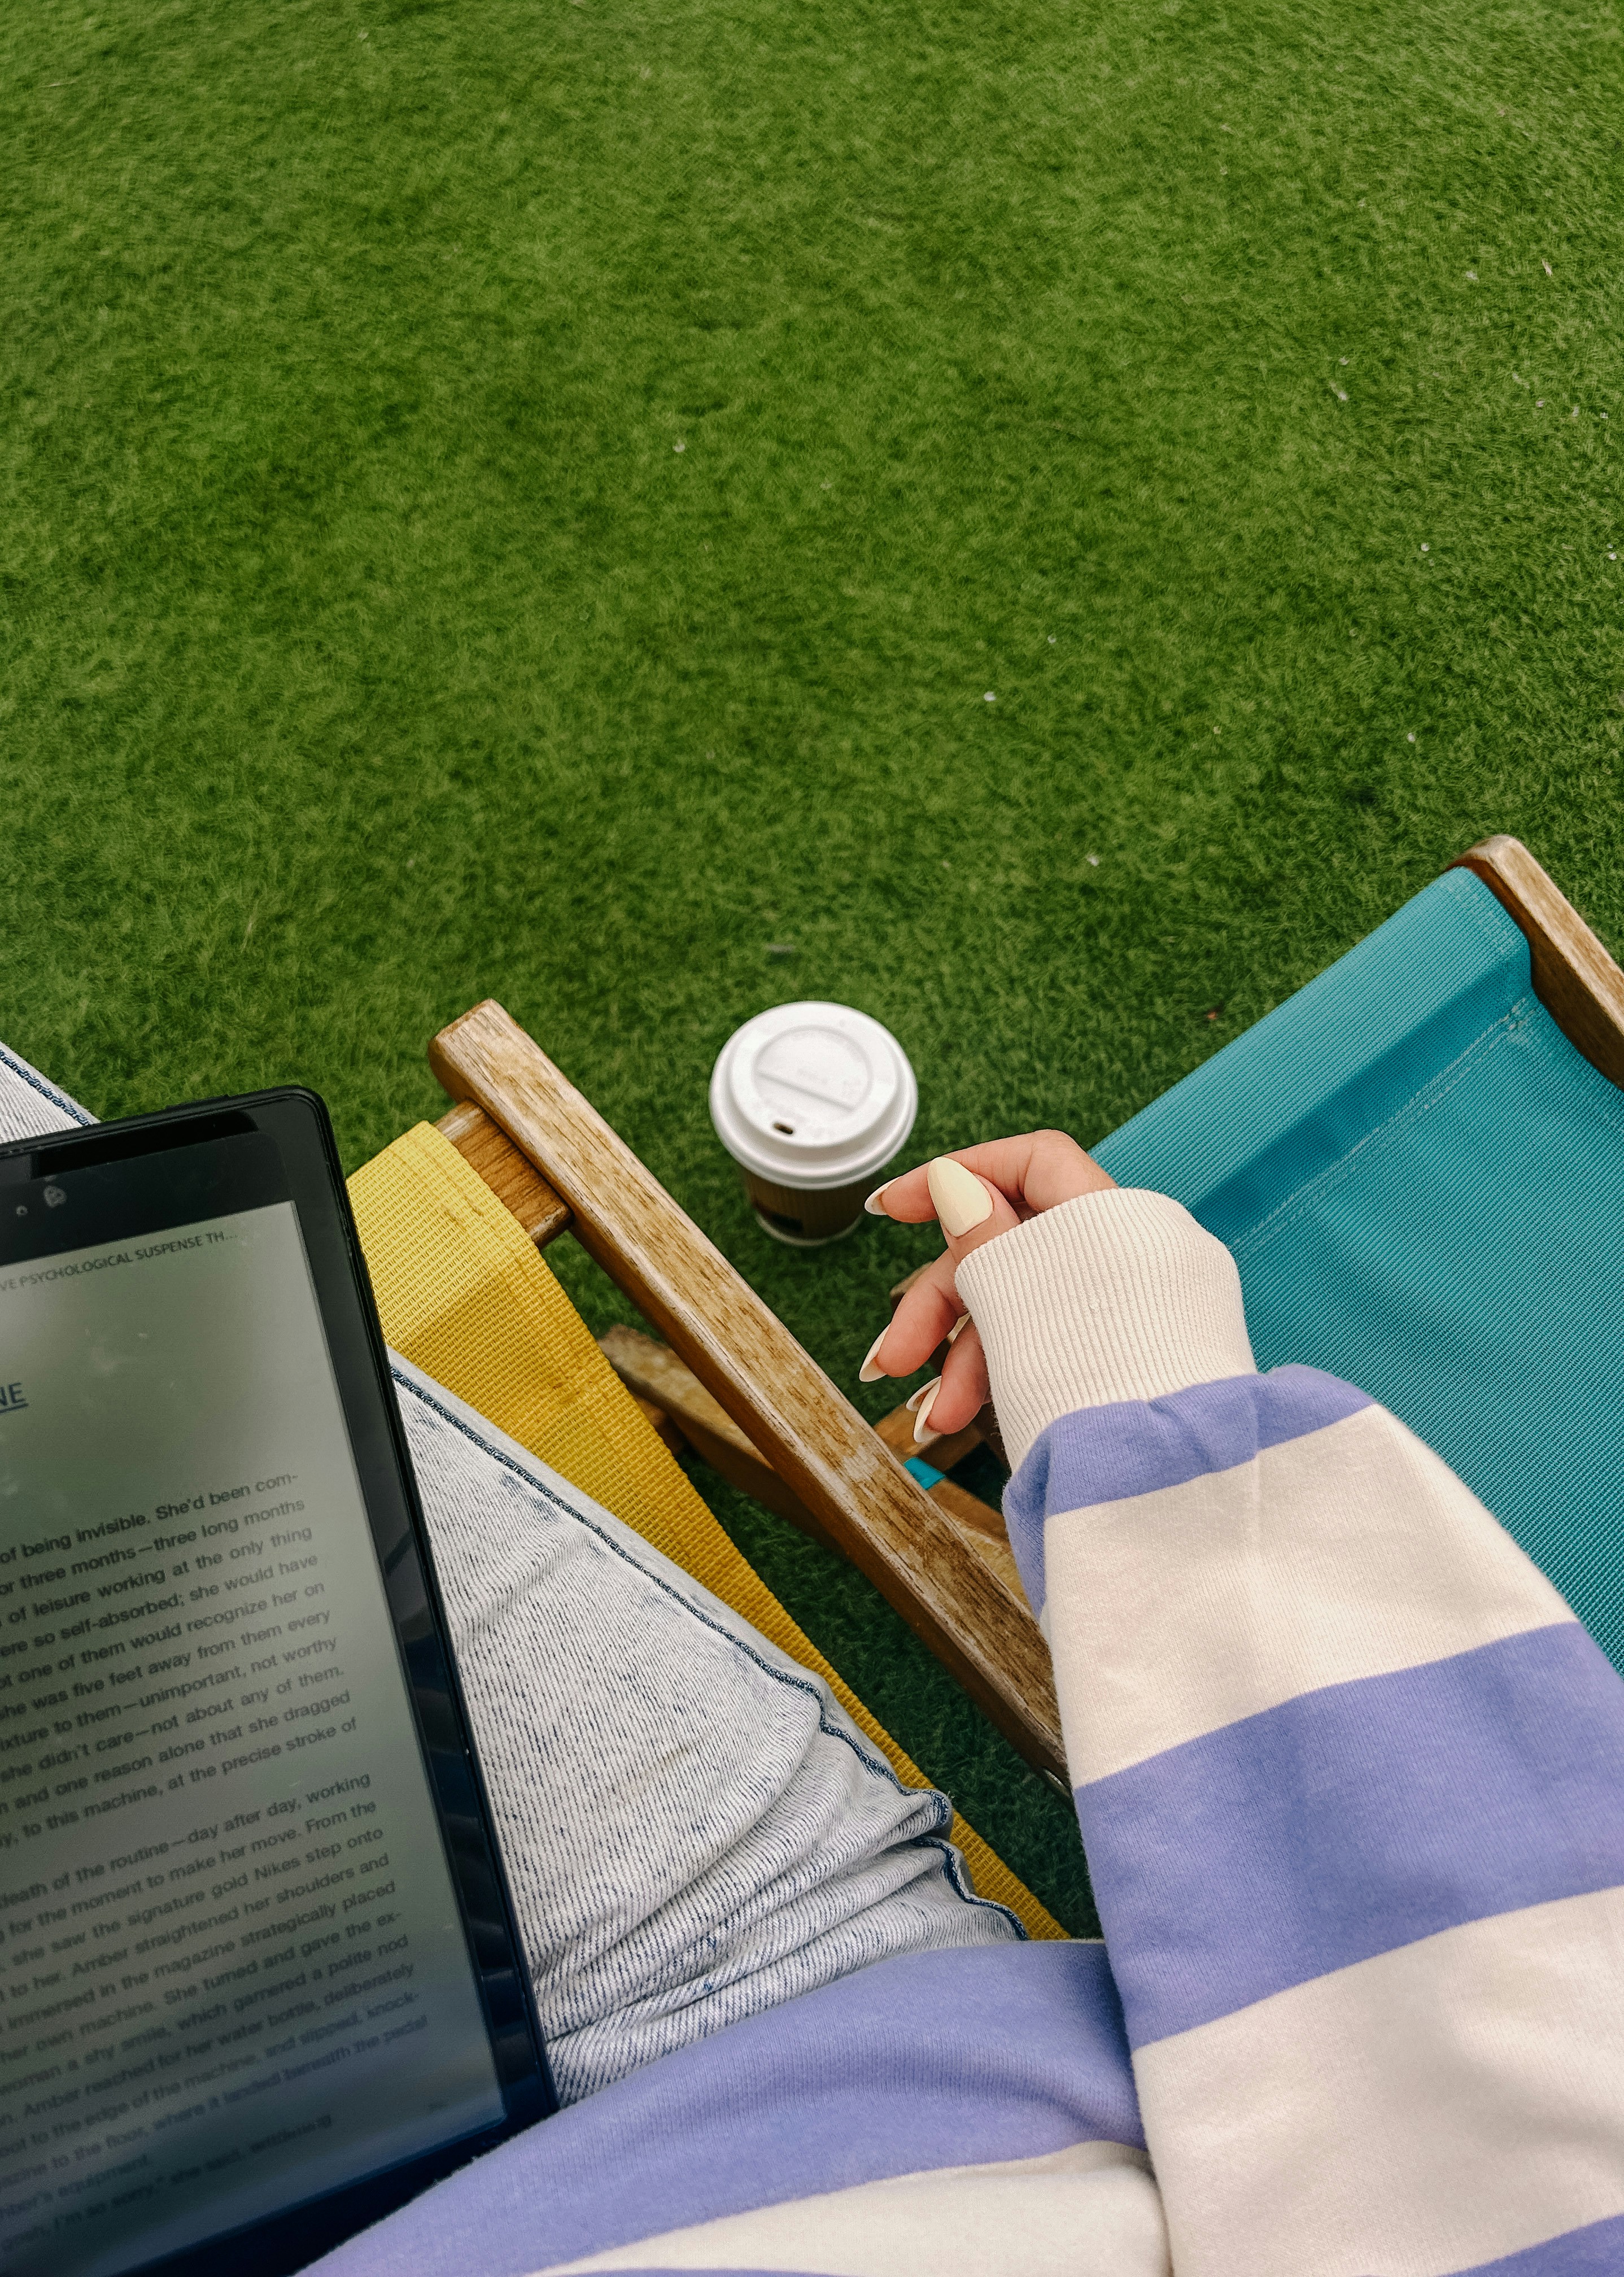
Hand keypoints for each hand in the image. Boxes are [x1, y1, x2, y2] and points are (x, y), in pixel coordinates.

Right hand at [861, 1132, 1114, 1439]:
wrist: (1169, 1491)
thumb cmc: (1097, 1396)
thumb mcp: (1018, 1308)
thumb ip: (983, 1240)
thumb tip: (956, 1182)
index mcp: (1114, 1223)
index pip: (1031, 1163)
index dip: (957, 1176)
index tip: (890, 1210)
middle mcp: (1133, 1258)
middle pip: (1013, 1251)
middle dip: (941, 1308)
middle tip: (889, 1360)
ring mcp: (1139, 1311)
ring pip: (1029, 1308)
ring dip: (964, 1358)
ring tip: (932, 1420)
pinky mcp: (1136, 1358)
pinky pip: (1059, 1344)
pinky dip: (1008, 1372)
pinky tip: (965, 1419)